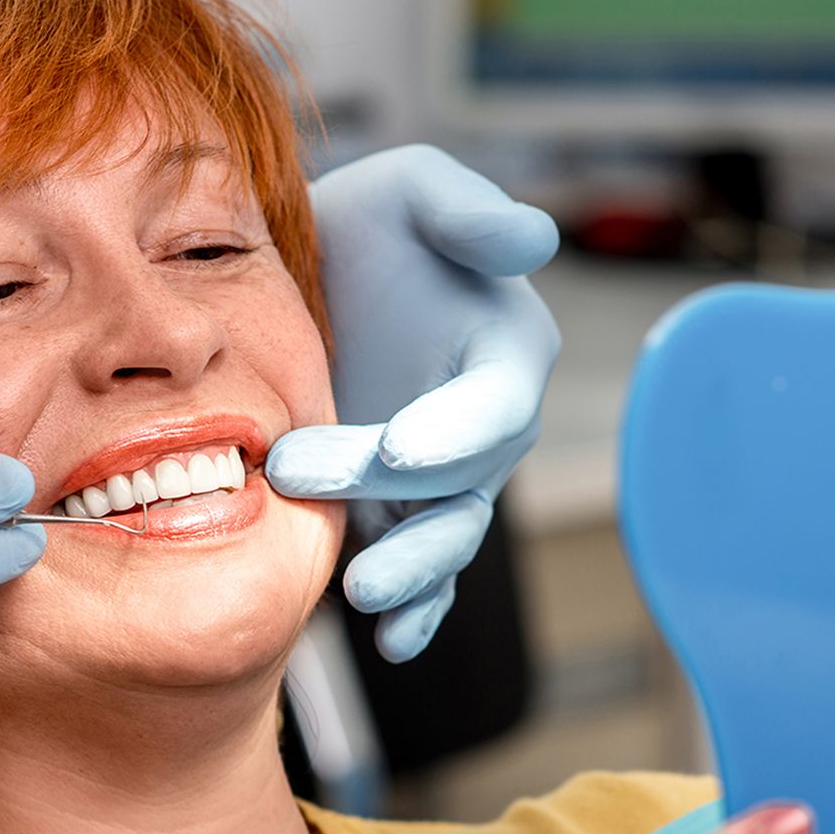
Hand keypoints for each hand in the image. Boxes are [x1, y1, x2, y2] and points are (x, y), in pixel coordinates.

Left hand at [266, 144, 559, 661]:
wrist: (308, 283)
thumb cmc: (369, 227)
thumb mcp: (410, 191)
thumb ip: (467, 214)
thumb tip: (533, 240)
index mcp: (504, 353)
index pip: (495, 404)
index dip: (455, 431)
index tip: (398, 448)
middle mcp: (484, 428)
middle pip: (461, 482)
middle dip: (395, 496)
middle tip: (301, 477)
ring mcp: (442, 481)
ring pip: (445, 540)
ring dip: (412, 573)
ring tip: (364, 595)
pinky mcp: (398, 515)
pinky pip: (421, 572)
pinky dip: (415, 612)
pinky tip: (391, 641)